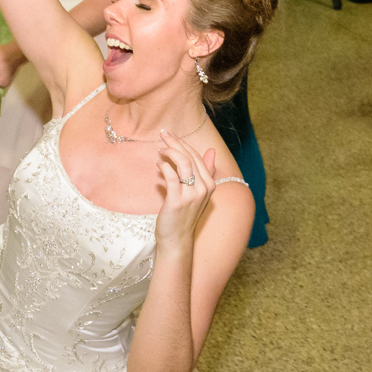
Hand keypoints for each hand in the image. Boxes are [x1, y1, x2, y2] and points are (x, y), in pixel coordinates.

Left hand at [153, 131, 217, 247]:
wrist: (177, 238)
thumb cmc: (185, 214)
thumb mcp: (199, 192)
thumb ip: (205, 172)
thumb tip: (211, 151)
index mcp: (210, 184)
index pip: (197, 157)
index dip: (184, 143)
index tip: (171, 136)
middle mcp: (204, 188)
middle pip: (190, 157)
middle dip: (176, 142)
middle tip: (163, 134)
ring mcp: (191, 194)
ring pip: (183, 163)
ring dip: (170, 152)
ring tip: (160, 149)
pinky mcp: (177, 200)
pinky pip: (171, 176)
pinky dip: (164, 166)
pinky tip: (159, 164)